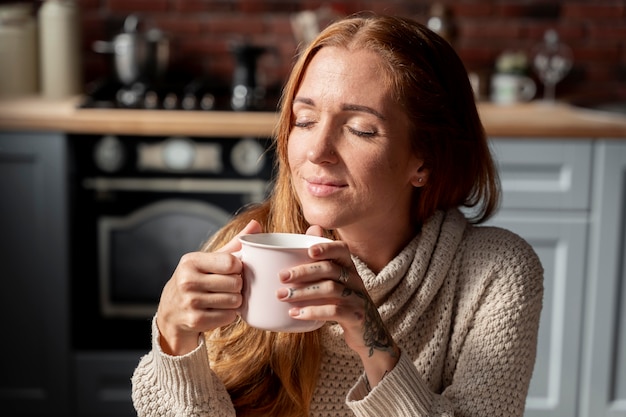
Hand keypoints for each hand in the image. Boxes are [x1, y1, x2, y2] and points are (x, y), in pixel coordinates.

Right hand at [156, 220, 261, 355]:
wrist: (171, 311)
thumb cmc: (196, 279)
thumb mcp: (209, 259)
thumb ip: (234, 244)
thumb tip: (257, 224)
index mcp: (191, 261)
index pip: (231, 262)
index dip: (239, 267)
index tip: (234, 269)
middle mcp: (188, 281)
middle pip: (235, 283)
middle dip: (238, 285)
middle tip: (230, 286)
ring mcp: (190, 302)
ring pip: (234, 301)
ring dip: (235, 301)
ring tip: (224, 297)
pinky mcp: (196, 321)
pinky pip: (229, 317)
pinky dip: (229, 315)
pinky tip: (219, 310)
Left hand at [277, 225, 399, 386]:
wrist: (369, 334)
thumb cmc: (344, 303)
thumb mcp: (338, 282)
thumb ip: (323, 261)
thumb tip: (312, 228)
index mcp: (349, 268)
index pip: (342, 250)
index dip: (326, 248)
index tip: (308, 251)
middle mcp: (355, 280)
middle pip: (330, 269)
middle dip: (304, 271)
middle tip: (281, 276)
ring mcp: (357, 298)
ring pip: (330, 289)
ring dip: (303, 292)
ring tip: (282, 295)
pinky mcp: (355, 317)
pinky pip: (333, 311)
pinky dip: (312, 311)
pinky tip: (295, 313)